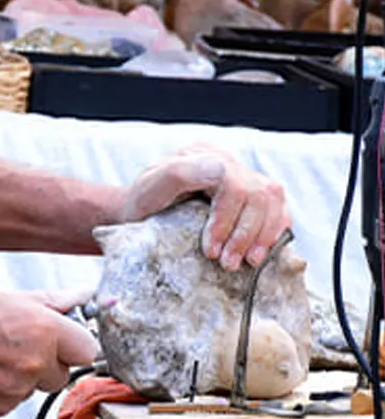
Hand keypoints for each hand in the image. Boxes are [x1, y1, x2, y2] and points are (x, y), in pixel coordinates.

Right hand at [0, 288, 98, 418]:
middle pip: (61, 373)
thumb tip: (78, 297)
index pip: (86, 348)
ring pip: (32, 388)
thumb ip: (48, 302)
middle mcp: (36, 365)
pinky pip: (8, 401)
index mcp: (44, 332)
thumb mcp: (4, 297)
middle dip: (46, 362)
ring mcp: (17, 392)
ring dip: (19, 376)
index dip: (72, 342)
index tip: (62, 338)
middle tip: (17, 345)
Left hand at [121, 144, 290, 270]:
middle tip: (227, 264)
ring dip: (264, 236)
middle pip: (258, 192)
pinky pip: (279, 209)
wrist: (140, 215)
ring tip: (247, 263)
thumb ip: (179, 173)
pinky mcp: (253, 198)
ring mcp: (243, 177)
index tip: (211, 250)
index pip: (231, 179)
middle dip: (246, 233)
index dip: (226, 217)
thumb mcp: (150, 187)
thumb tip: (220, 171)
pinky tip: (260, 252)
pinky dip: (274, 232)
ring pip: (273, 199)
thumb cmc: (142, 203)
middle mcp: (227, 162)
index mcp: (204, 155)